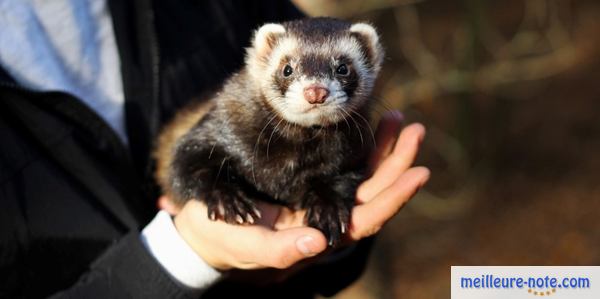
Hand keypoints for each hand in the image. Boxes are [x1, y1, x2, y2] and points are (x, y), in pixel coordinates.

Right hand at [165, 110, 429, 270]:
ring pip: (360, 176)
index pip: (364, 220)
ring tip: (398, 119)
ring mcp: (317, 198)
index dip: (392, 200)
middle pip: (371, 193)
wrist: (205, 224)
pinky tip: (368, 125)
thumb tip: (318, 244)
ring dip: (382, 149)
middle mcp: (325, 218)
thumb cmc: (221, 238)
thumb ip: (277, 250)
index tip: (418, 172)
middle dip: (395, 163)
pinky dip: (358, 146)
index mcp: (316, 236)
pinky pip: (341, 164)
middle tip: (415, 129)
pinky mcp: (308, 182)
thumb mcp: (244, 244)